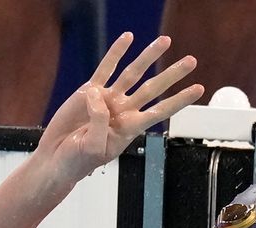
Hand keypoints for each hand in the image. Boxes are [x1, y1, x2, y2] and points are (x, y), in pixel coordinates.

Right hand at [37, 32, 203, 181]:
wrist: (56, 157)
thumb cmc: (78, 160)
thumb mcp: (93, 147)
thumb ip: (99, 122)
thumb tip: (98, 93)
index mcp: (130, 128)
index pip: (161, 110)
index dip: (179, 99)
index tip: (198, 89)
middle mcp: (123, 111)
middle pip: (154, 88)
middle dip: (172, 74)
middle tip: (191, 60)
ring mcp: (108, 99)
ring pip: (133, 73)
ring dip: (149, 56)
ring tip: (165, 41)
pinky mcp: (90, 91)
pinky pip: (107, 68)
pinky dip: (117, 52)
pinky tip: (128, 39)